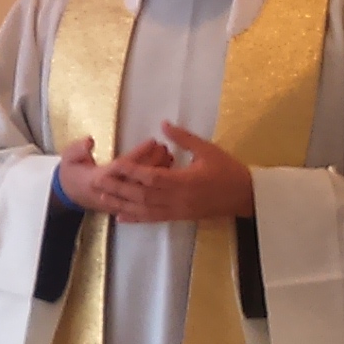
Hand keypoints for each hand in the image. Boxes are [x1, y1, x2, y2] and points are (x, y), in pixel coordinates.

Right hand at [53, 135, 173, 215]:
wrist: (68, 195)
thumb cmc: (71, 174)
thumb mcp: (67, 159)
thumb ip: (77, 150)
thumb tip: (89, 142)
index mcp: (99, 178)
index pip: (124, 166)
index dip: (139, 154)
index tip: (153, 141)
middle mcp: (113, 191)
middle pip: (139, 178)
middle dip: (155, 162)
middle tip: (165, 147)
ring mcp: (120, 200)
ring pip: (145, 188)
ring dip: (158, 173)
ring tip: (169, 156)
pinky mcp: (125, 204)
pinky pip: (145, 196)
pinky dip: (156, 186)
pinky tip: (166, 173)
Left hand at [98, 122, 254, 223]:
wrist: (245, 196)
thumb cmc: (228, 170)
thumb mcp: (208, 149)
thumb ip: (184, 138)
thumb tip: (163, 124)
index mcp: (184, 181)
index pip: (152, 177)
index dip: (132, 171)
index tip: (115, 164)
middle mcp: (177, 198)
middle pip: (142, 195)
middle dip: (119, 189)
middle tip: (98, 182)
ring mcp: (177, 210)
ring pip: (145, 209)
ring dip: (122, 204)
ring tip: (102, 198)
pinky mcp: (179, 217)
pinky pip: (154, 219)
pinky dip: (136, 218)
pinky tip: (121, 217)